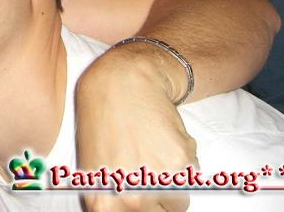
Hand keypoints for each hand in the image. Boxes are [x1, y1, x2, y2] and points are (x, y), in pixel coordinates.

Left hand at [75, 46, 195, 211]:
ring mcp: (156, 184)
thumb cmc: (102, 123)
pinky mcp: (180, 163)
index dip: (146, 208)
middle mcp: (132, 201)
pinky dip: (183, 161)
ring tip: (150, 151)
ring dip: (173, 182)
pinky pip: (190, 177)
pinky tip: (162, 139)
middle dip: (159, 198)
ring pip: (179, 200)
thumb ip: (113, 202)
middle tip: (144, 169)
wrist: (120, 84)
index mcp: (105, 206)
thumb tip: (131, 209)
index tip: (145, 196)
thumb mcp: (93, 173)